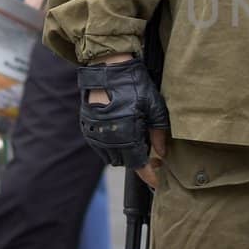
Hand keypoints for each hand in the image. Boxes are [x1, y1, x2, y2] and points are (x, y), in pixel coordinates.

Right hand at [77, 57, 169, 175]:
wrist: (107, 67)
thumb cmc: (133, 84)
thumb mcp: (154, 106)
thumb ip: (159, 132)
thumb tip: (162, 153)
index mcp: (126, 134)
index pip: (138, 165)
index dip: (150, 176)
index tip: (158, 181)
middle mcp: (108, 138)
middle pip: (125, 162)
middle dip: (139, 161)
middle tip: (152, 153)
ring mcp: (95, 133)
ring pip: (112, 156)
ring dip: (124, 153)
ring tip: (136, 138)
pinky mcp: (86, 127)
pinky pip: (100, 146)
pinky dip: (112, 144)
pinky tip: (122, 131)